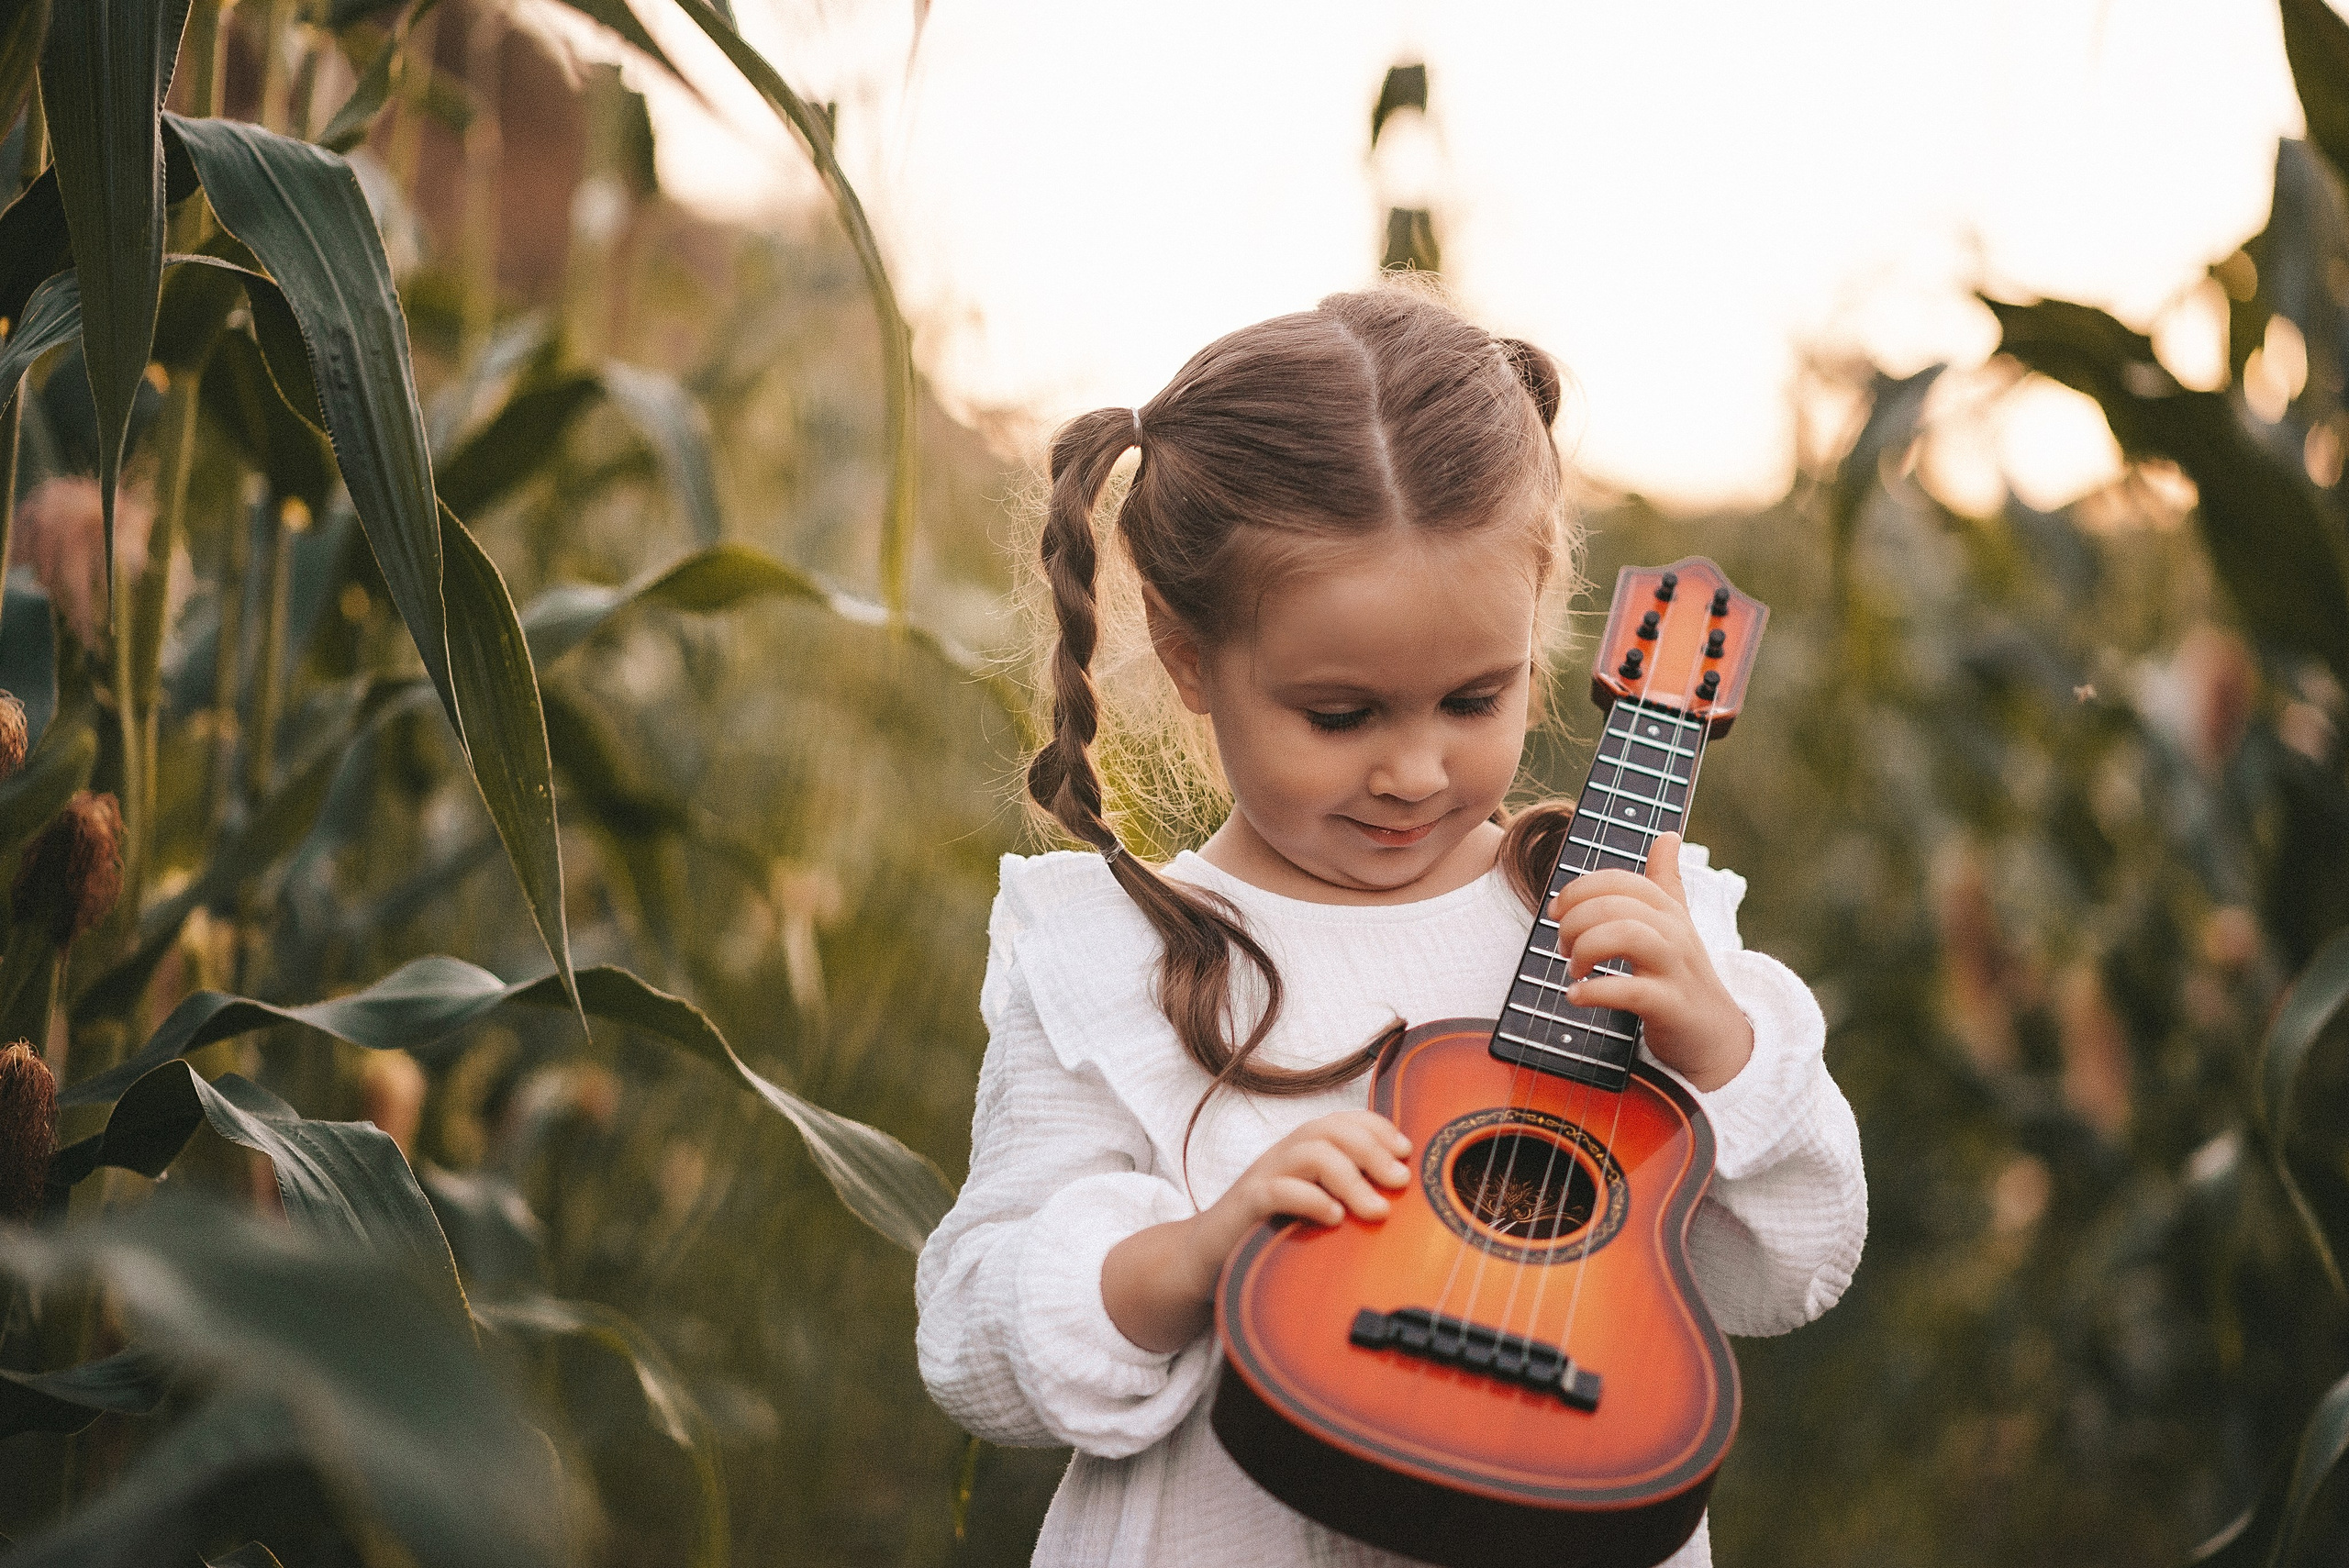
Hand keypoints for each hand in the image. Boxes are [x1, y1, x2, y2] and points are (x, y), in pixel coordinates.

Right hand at [1102, 1110, 1410, 1352]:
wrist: (1206, 1258)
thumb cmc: (1269, 1232)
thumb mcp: (1312, 1208)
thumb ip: (1345, 1197)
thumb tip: (1398, 1202)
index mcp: (1301, 1150)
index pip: (1343, 1120)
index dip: (1377, 1128)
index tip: (1407, 1152)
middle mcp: (1284, 1154)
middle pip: (1330, 1130)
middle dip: (1372, 1151)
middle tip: (1400, 1182)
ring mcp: (1263, 1175)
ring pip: (1310, 1154)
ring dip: (1350, 1179)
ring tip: (1376, 1210)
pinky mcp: (1246, 1204)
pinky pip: (1278, 1190)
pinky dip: (1310, 1199)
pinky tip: (1334, 1218)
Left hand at [1545, 831, 1752, 1091]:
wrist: (1717, 1038)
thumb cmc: (1685, 977)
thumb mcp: (1678, 925)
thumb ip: (1667, 882)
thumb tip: (1668, 835)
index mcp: (1669, 910)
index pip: (1620, 881)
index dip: (1580, 889)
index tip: (1557, 911)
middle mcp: (1675, 933)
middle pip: (1616, 905)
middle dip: (1575, 922)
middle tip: (1565, 948)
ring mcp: (1675, 968)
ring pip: (1626, 935)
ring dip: (1586, 948)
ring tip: (1575, 968)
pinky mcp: (1671, 1006)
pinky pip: (1629, 990)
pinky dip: (1595, 991)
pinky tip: (1577, 995)